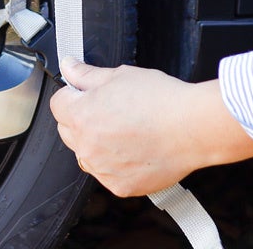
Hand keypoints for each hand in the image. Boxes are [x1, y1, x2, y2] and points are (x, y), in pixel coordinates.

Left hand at [50, 59, 252, 196]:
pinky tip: (135, 149)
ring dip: (96, 144)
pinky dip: (115, 164)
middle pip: (68, 130)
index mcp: (81, 116)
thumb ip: (86, 74)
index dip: (73, 94)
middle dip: (81, 118)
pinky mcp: (120, 186)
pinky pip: (107, 174)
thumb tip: (68, 66)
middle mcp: (87, 146)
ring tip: (126, 130)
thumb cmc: (161, 100)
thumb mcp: (119, 75)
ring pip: (86, 155)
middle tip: (110, 109)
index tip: (87, 93)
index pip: (58, 104)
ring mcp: (103, 169)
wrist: (193, 128)